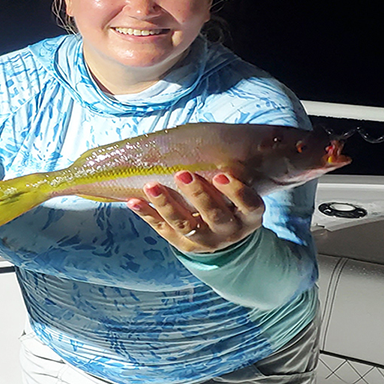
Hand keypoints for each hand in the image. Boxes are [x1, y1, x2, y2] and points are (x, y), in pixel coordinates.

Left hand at [127, 170, 264, 253]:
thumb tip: (207, 138)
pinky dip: (148, 214)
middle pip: (215, 215)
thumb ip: (231, 173)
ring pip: (186, 225)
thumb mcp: (241, 193)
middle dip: (197, 194)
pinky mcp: (185, 245)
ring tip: (151, 186)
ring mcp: (207, 241)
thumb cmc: (231, 202)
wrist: (223, 237)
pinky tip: (134, 201)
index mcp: (249, 217)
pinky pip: (164, 230)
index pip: (249, 205)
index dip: (236, 192)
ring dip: (167, 204)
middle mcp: (230, 231)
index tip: (219, 175)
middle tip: (182, 174)